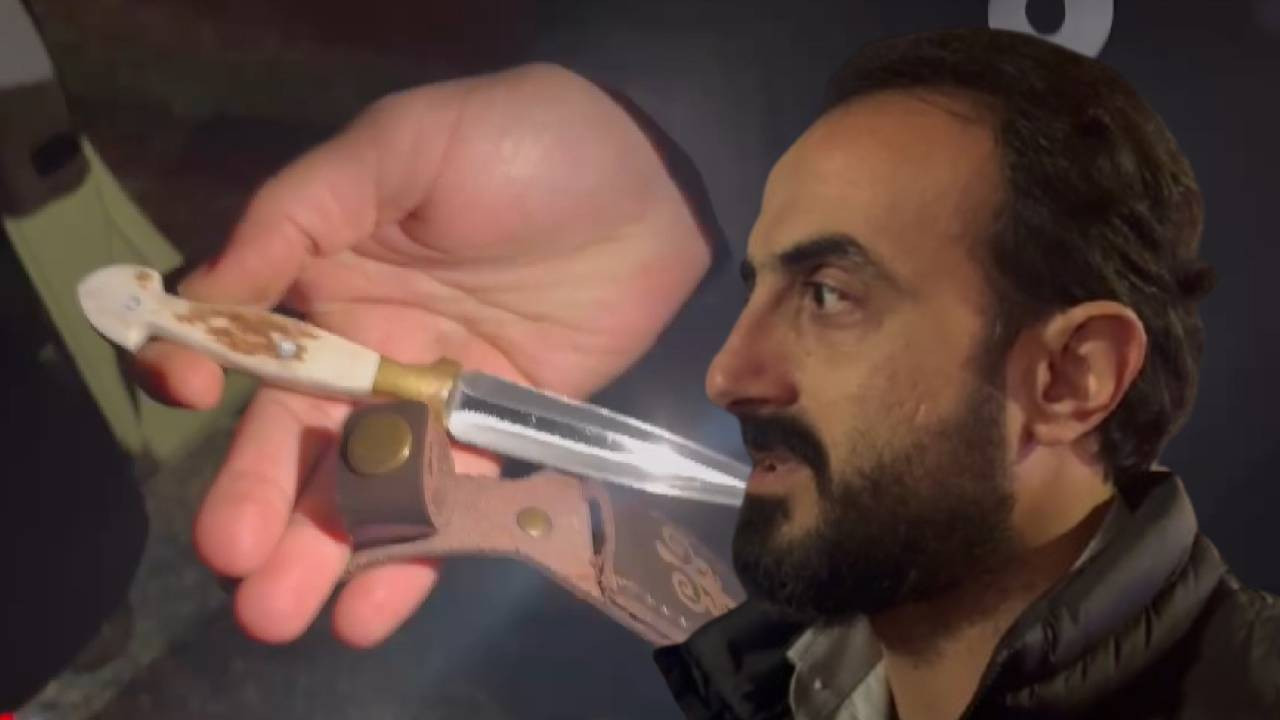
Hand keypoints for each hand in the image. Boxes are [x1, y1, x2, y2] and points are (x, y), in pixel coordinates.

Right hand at [138, 63, 710, 647]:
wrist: (652, 179)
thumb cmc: (518, 143)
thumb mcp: (399, 146)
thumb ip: (299, 212)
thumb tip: (200, 294)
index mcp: (325, 275)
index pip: (243, 337)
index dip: (203, 366)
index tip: (193, 393)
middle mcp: (368, 347)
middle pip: (295, 432)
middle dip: (259, 497)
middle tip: (234, 561)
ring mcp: (436, 397)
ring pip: (367, 483)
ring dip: (323, 547)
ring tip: (280, 610)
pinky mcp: (505, 431)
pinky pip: (456, 499)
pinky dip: (419, 551)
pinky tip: (373, 606)